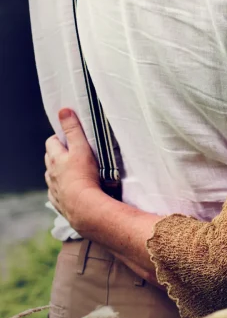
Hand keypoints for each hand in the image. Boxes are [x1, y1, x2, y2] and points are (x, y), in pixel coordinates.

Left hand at [44, 109, 101, 228]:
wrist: (85, 207)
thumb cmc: (85, 176)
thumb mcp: (81, 148)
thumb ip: (73, 129)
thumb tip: (64, 111)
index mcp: (56, 158)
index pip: (52, 142)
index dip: (60, 138)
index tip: (69, 137)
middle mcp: (51, 174)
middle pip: (50, 159)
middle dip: (59, 154)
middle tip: (74, 153)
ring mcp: (54, 189)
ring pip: (53, 177)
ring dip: (60, 173)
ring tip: (75, 172)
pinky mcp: (60, 202)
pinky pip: (58, 193)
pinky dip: (63, 190)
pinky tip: (73, 191)